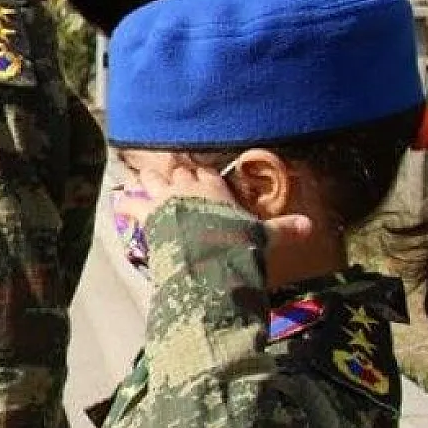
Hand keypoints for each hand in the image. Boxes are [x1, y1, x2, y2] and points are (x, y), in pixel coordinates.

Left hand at [123, 162, 314, 265]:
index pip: (205, 173)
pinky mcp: (146, 213)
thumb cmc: (235, 243)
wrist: (206, 254)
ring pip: (152, 179)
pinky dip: (124, 204)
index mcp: (214, 188)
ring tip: (142, 180)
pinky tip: (117, 203)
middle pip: (177, 173)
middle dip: (174, 176)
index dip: (200, 176)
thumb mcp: (263, 237)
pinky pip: (130, 204)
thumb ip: (282, 229)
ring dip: (148, 181)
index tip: (197, 176)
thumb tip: (310, 226)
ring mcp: (164, 197)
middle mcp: (188, 187)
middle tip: (169, 180)